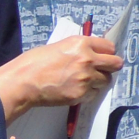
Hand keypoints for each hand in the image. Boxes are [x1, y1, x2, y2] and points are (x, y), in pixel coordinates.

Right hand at [0, 36, 123, 123]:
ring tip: (82, 81)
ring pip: (105, 81)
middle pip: (115, 64)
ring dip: (98, 81)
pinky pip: (94, 94)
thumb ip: (79, 49)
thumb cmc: (35, 62)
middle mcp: (88, 60)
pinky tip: (75, 90)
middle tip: (103, 70)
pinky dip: (88, 93)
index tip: (104, 57)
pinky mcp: (81, 94)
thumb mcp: (59, 46)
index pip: (110, 47)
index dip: (107, 52)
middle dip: (110, 67)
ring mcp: (86, 78)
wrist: (23, 82)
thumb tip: (92, 53)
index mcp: (82, 44)